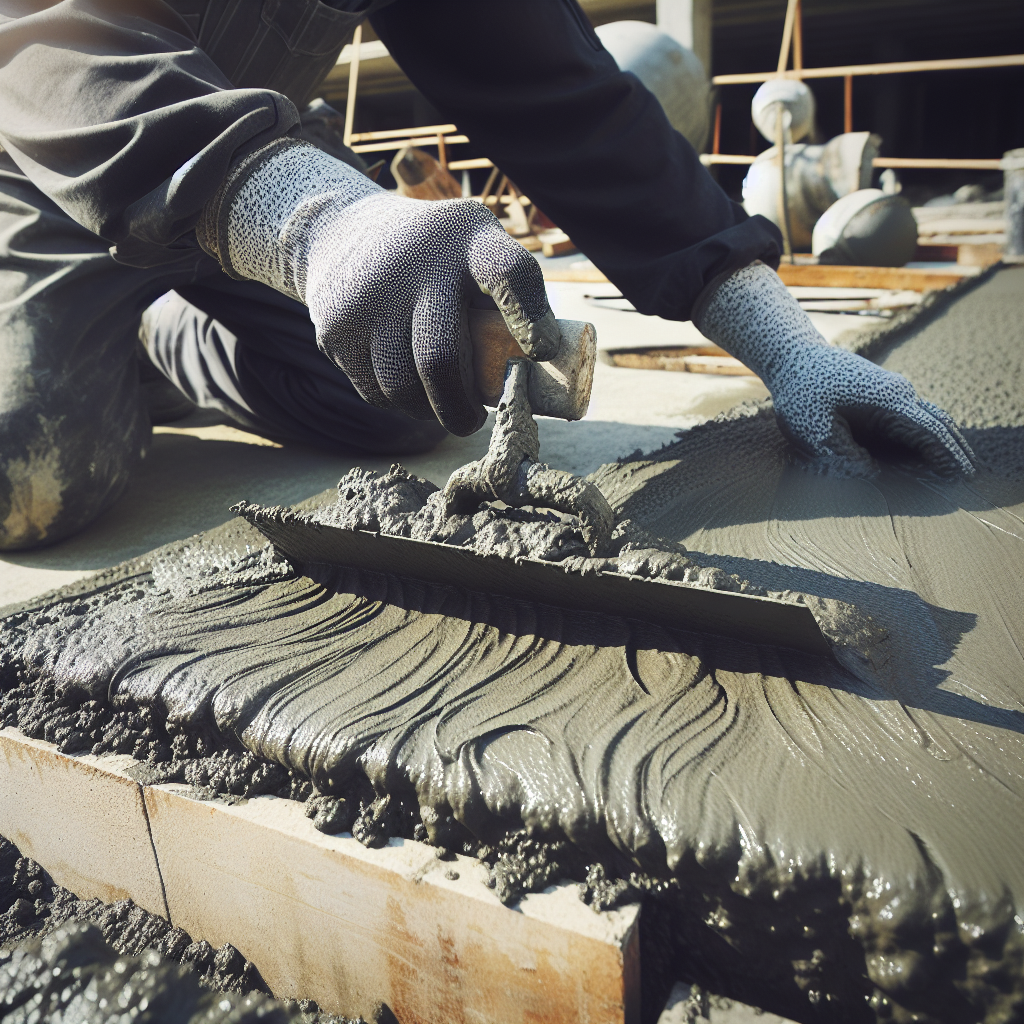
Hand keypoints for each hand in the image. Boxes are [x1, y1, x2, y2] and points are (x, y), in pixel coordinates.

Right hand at [200, 140, 558, 435]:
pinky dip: (399, 404)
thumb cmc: (435, 255)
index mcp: (466, 239)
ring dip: (429, 411)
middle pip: (440, 359)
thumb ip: (509, 294)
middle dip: (461, 408)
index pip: (506, 273)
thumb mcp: (473, 244)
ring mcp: (368, 298)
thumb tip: (547, 368)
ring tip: (441, 406)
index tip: (540, 352)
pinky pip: (376, 394)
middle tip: (475, 421)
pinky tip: (408, 390)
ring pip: (404, 389)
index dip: (528, 316)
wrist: (340, 234)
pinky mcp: (336, 330)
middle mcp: (415, 264)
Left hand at [694, 261, 974, 475]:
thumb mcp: (816, 429)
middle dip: (953, 448)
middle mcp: (898, 394)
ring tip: (954, 464)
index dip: (947, 454)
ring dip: (941, 439)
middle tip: (968, 475)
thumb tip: (872, 471)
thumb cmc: (802, 393)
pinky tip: (924, 449)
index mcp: (889, 402)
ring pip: (927, 417)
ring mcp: (891, 391)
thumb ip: (846, 452)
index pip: (929, 431)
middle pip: (937, 423)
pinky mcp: (880, 393)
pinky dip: (924, 432)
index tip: (963, 475)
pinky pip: (911, 415)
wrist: (793, 356)